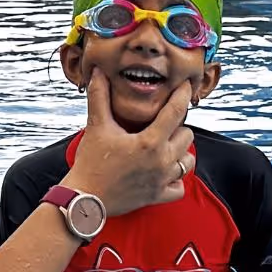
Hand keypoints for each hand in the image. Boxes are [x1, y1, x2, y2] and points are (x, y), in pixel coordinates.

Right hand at [62, 70, 194, 216]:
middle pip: (186, 136)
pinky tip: (165, 172)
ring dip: (180, 152)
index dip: (183, 95)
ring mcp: (161, 180)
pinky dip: (176, 180)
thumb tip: (97, 72)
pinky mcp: (157, 196)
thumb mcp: (96, 126)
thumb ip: (99, 96)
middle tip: (163, 124)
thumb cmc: (90, 163)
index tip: (186, 86)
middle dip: (178, 127)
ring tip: (166, 146)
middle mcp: (161, 161)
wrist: (84, 199)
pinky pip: (179, 187)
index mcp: (149, 141)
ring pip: (187, 161)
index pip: (176, 111)